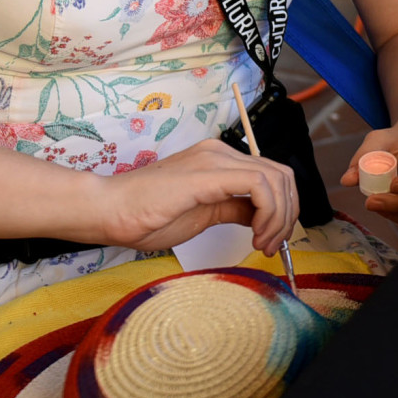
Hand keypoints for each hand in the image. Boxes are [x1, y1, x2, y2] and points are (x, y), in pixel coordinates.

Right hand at [92, 138, 298, 254]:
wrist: (109, 211)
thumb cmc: (145, 216)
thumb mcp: (204, 214)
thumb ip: (234, 208)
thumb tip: (260, 216)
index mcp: (219, 160)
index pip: (272, 175)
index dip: (284, 209)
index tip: (274, 240)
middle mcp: (220, 152)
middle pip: (281, 175)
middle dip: (288, 214)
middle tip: (274, 245)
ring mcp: (214, 159)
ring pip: (275, 178)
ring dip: (280, 217)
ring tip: (263, 244)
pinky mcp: (207, 173)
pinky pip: (259, 184)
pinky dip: (268, 212)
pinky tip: (255, 234)